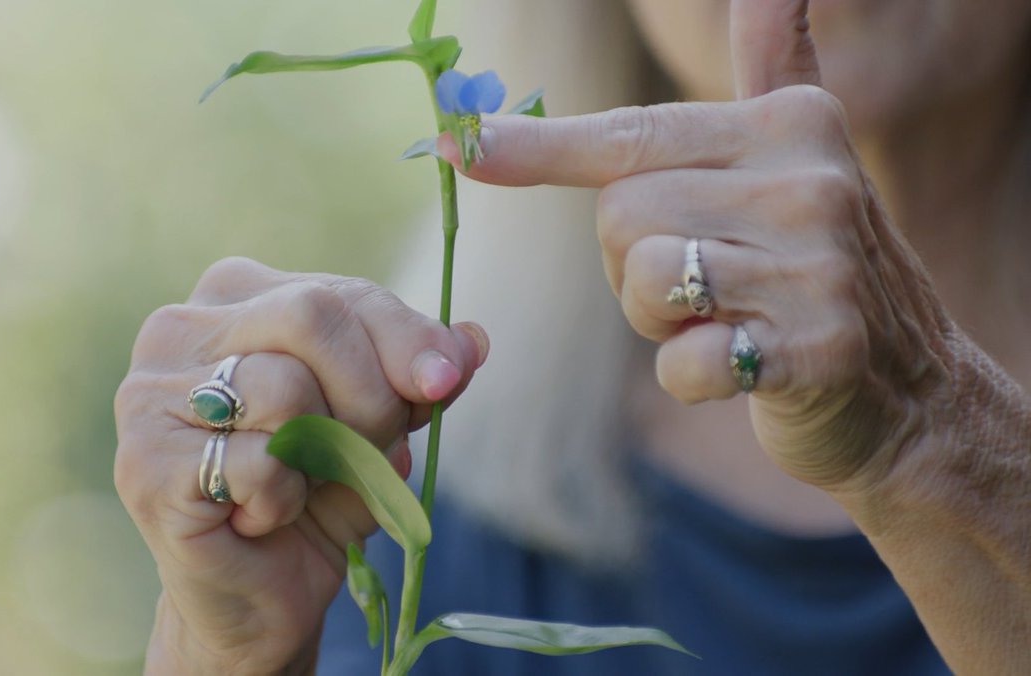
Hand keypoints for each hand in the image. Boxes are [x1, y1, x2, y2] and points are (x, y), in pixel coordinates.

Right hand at [114, 258, 486, 673]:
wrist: (260, 595)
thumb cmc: (316, 495)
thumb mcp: (380, 426)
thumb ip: (416, 378)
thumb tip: (472, 340)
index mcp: (236, 297)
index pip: (340, 291)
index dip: (405, 337)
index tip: (445, 382)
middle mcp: (178, 329)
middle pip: (312, 316)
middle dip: (369, 394)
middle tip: (368, 451)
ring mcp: (149, 394)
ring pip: (286, 387)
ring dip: (325, 456)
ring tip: (301, 487)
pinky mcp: (144, 464)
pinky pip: (257, 462)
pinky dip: (284, 501)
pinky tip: (259, 518)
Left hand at [440, 0, 949, 494]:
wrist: (909, 389)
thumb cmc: (812, 269)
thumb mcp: (801, 158)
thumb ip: (771, 67)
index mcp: (790, 126)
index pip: (632, 134)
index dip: (537, 148)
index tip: (454, 142)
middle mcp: (811, 184)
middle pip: (622, 216)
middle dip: (630, 263)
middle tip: (699, 282)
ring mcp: (820, 270)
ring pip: (647, 281)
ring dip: (658, 320)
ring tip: (721, 317)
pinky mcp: (818, 353)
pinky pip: (684, 364)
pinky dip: (689, 377)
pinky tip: (739, 368)